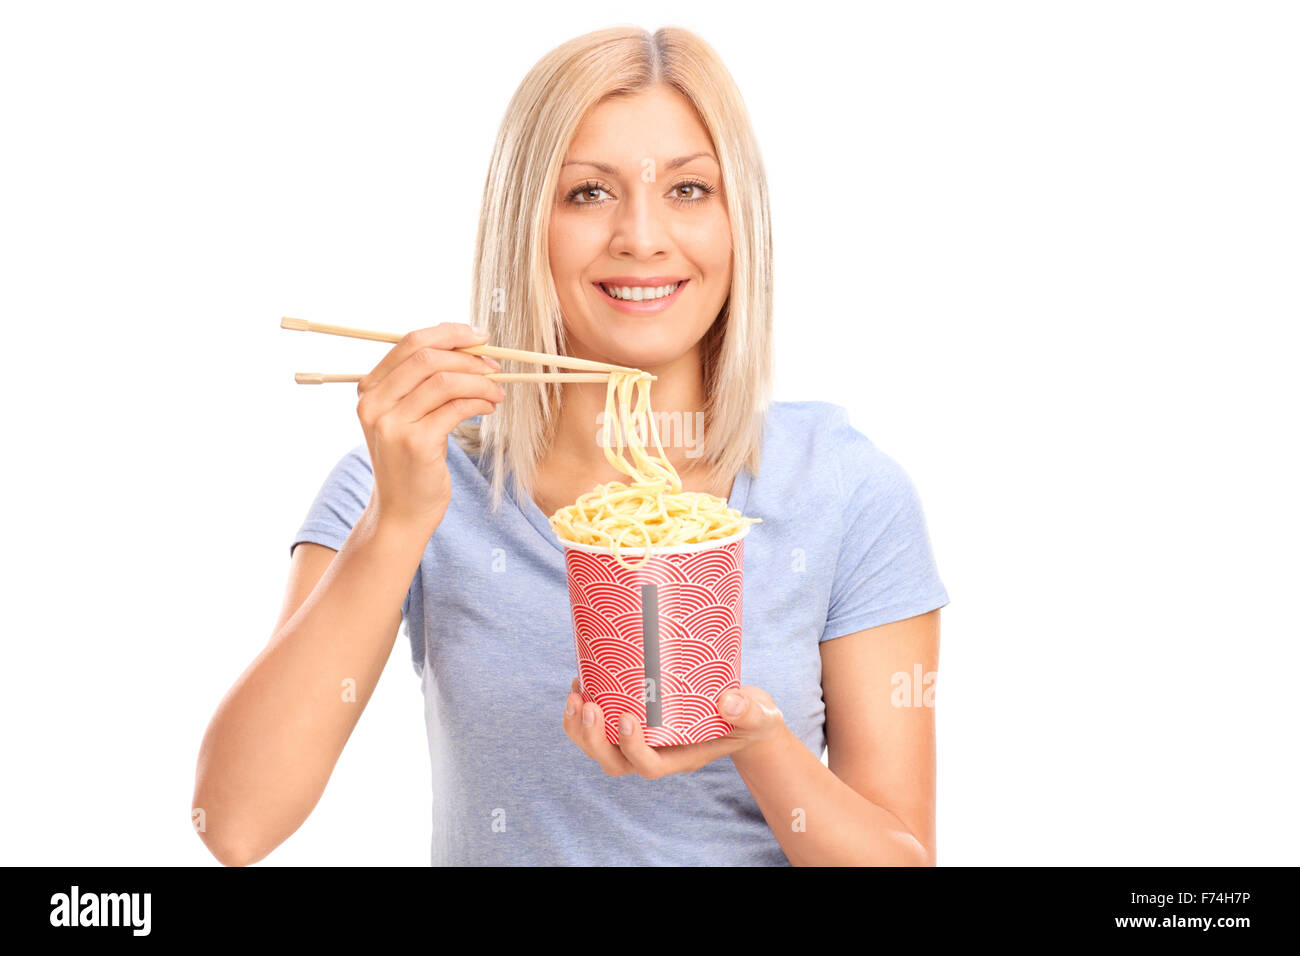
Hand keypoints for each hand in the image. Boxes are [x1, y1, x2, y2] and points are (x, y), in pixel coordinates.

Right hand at [355, 323, 504, 536]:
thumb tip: (467, 345)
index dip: (449, 333)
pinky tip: (489, 408)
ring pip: (445, 381)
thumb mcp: (407, 417)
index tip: (479, 336)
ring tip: (496, 393)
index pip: (410, 343)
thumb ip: (424, 384)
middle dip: (468, 358)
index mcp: (369, 389)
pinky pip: (456, 408)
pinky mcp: (415, 443)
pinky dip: (480, 402)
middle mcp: (374, 403)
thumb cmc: (412, 462)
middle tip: (494, 368)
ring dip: (480, 382)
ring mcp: (392, 424)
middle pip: (428, 357)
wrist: (401, 512)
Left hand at [561, 677, 785, 778]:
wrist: (744, 715)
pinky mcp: (634, 719)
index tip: (626, 719)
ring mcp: (643, 738)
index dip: (632, 749)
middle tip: (588, 705)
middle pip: (615, 762)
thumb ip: (748, 712)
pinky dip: (585, 710)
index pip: (650, 766)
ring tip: (576, 695)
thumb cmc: (750, 717)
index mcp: (682, 756)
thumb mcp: (758, 715)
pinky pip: (600, 726)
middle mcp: (657, 752)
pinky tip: (583, 681)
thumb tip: (729, 702)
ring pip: (600, 747)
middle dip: (594, 739)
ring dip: (580, 727)